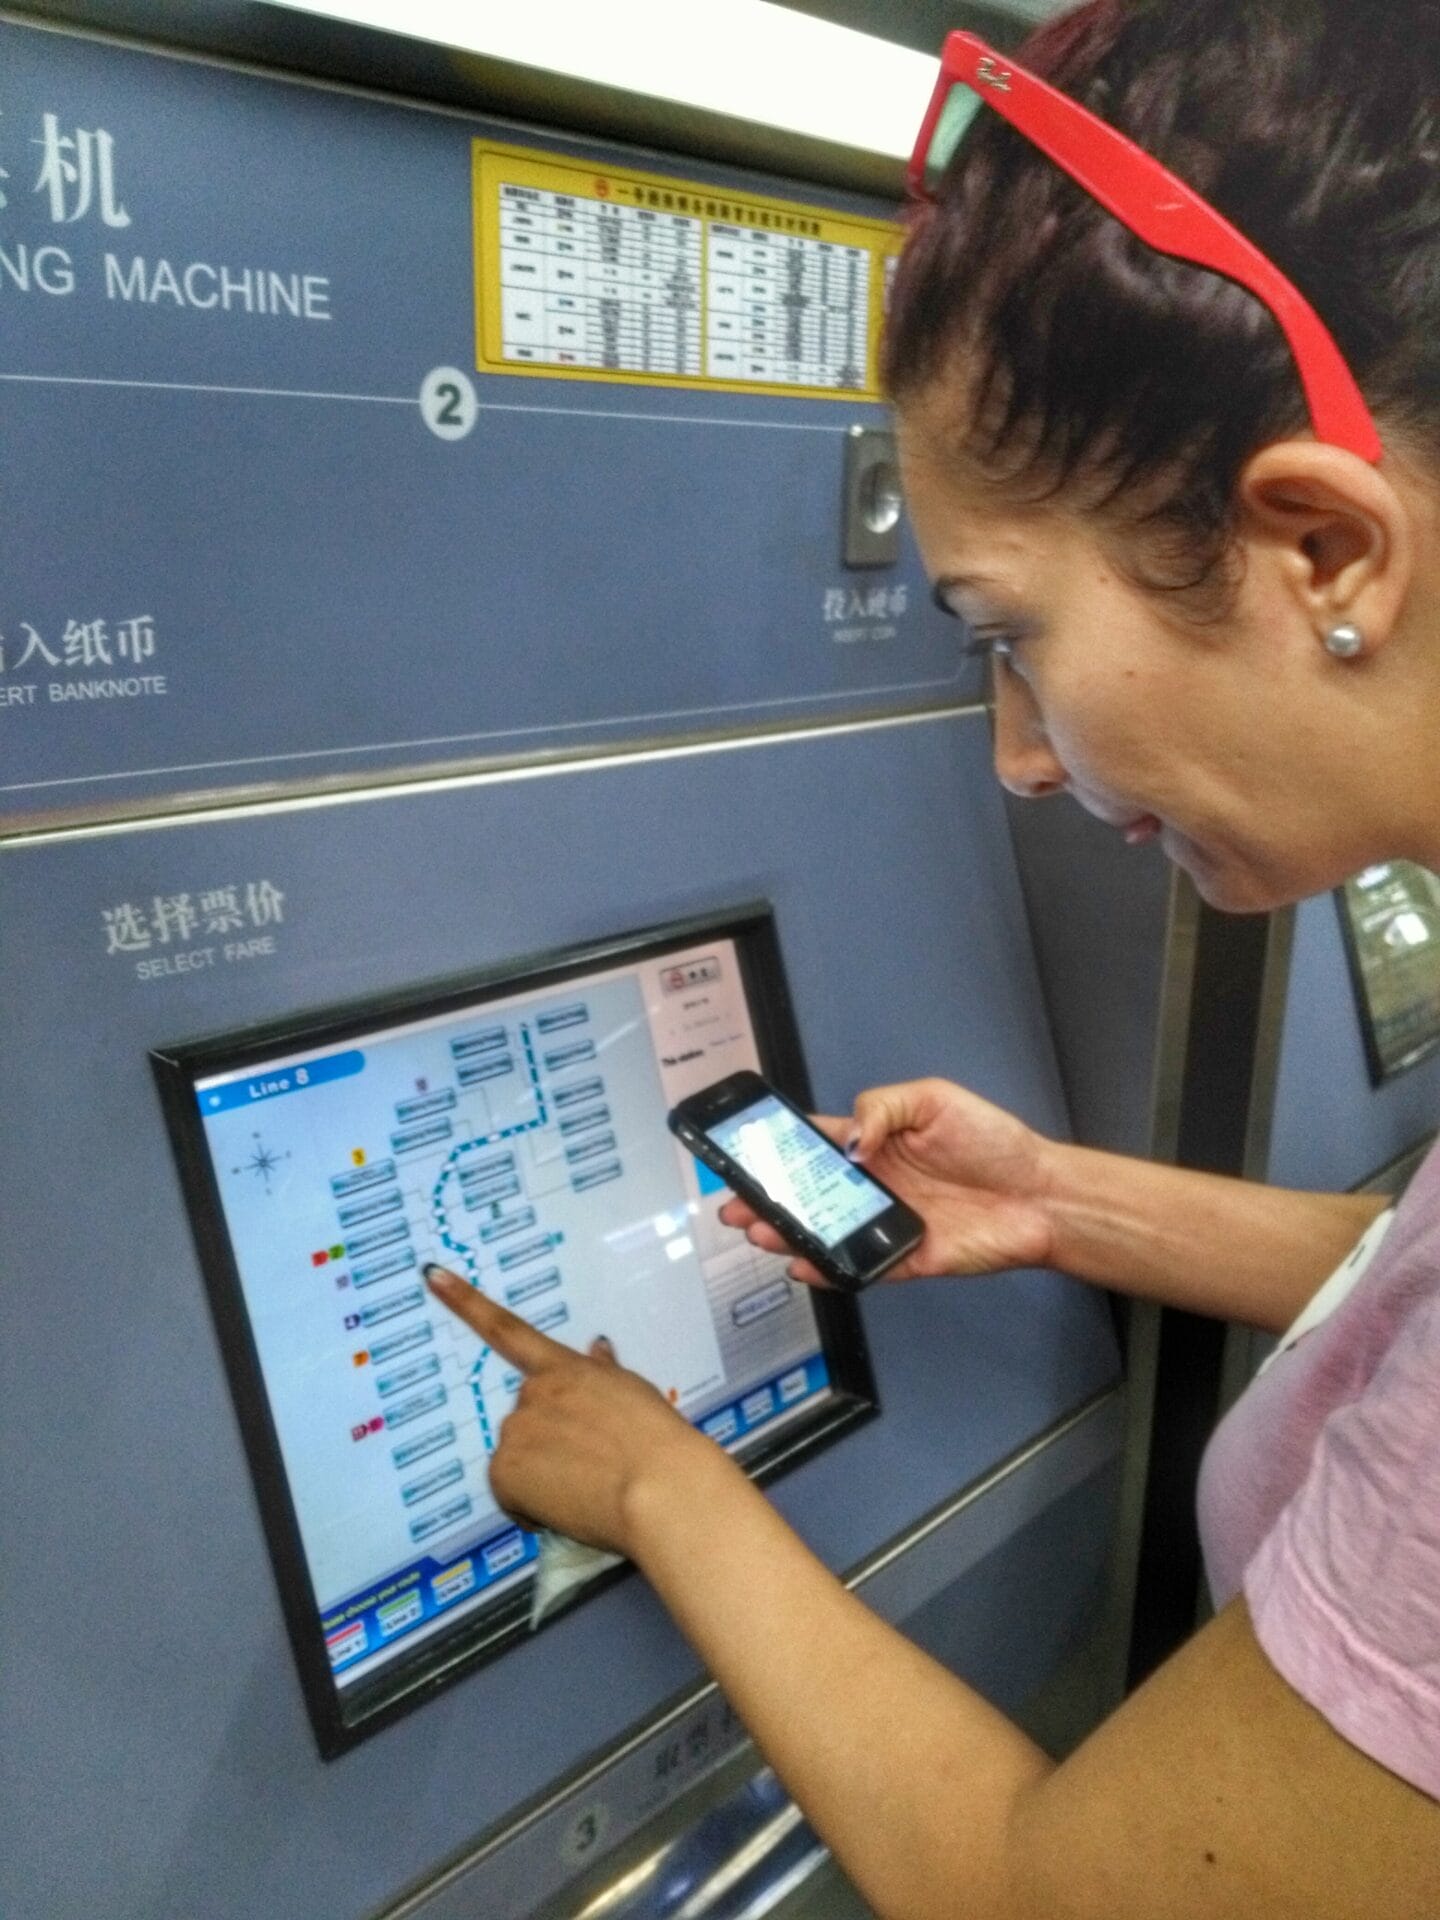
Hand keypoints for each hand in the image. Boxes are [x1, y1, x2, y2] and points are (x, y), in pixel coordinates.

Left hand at [424, 1265, 716, 1555]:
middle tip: (587, 1468)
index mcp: (565, 1369)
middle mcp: (533, 1392)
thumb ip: (604, 1374)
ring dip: (540, 1477)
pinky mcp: (504, 1471)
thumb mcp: (634, 1394)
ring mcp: (515, 1429)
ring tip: (585, 1492)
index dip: (466, 1302)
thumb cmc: (659, 1441)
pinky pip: (511, 1495)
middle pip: (524, 1419)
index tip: (433, 1276)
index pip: (508, 1330)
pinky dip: (530, 1507)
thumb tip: (597, 1348)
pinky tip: (565, 1510)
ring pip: (518, 1460)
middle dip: (546, 1443)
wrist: (660, 1487)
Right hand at [719, 1079, 1056, 1283]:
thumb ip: (882, 1109)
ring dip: (786, 1233)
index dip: (776, 1150)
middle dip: (765, 1199)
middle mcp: (872, 1185)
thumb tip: (847, 1142)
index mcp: (874, 1144)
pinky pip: (855, 1268)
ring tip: (758, 1230)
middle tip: (735, 1203)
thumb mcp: (933, 1099)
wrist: (1041, 1195)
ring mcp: (883, 1224)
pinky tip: (803, 1265)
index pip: (813, 1145)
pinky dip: (826, 1270)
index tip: (743, 1153)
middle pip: (805, 1195)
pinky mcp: (901, 1258)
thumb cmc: (994, 1143)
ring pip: (821, 1233)